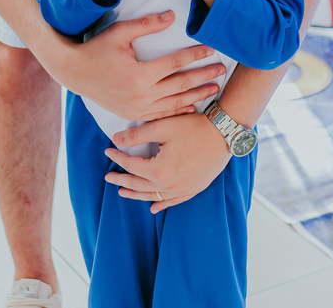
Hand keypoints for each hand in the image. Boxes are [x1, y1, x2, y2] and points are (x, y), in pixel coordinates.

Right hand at [60, 12, 226, 121]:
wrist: (75, 74)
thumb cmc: (97, 49)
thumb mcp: (120, 32)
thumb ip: (147, 24)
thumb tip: (171, 16)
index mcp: (139, 74)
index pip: (175, 63)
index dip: (195, 55)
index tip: (211, 48)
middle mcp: (141, 95)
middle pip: (181, 85)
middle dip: (204, 76)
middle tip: (221, 68)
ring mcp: (138, 109)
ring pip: (175, 103)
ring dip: (197, 95)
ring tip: (215, 87)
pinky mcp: (134, 116)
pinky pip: (163, 115)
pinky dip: (179, 111)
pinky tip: (193, 107)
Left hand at [104, 113, 230, 212]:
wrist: (224, 133)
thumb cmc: (194, 127)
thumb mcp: (162, 127)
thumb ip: (137, 135)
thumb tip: (116, 139)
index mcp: (159, 171)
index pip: (131, 165)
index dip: (118, 158)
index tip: (108, 151)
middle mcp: (170, 185)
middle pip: (139, 185)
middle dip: (122, 181)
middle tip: (109, 178)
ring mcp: (183, 190)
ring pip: (154, 196)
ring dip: (136, 195)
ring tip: (123, 193)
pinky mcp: (194, 189)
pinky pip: (173, 201)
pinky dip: (161, 204)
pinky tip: (153, 206)